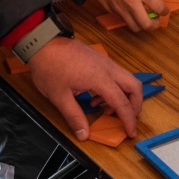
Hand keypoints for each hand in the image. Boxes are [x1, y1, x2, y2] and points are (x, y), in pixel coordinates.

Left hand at [26, 37, 143, 140]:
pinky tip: (96, 98)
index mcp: (100, 78)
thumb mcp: (59, 96)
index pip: (122, 102)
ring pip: (127, 79)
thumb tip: (84, 135)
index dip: (128, 119)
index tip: (131, 133)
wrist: (43, 42)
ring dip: (123, 97)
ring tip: (105, 110)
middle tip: (126, 120)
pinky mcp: (100, 59)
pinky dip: (114, 89)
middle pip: (134, 86)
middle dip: (135, 105)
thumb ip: (74, 116)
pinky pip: (116, 75)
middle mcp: (108, 68)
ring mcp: (105, 62)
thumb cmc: (49, 68)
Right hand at [92, 0, 166, 30]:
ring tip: (143, 17)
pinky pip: (124, 21)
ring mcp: (121, 10)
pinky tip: (131, 11)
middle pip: (147, 25)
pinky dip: (130, 20)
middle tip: (155, 20)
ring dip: (142, 25)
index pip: (159, 8)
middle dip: (154, 25)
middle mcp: (132, 4)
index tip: (164, 10)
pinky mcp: (112, 12)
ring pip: (134, 27)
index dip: (164, 11)